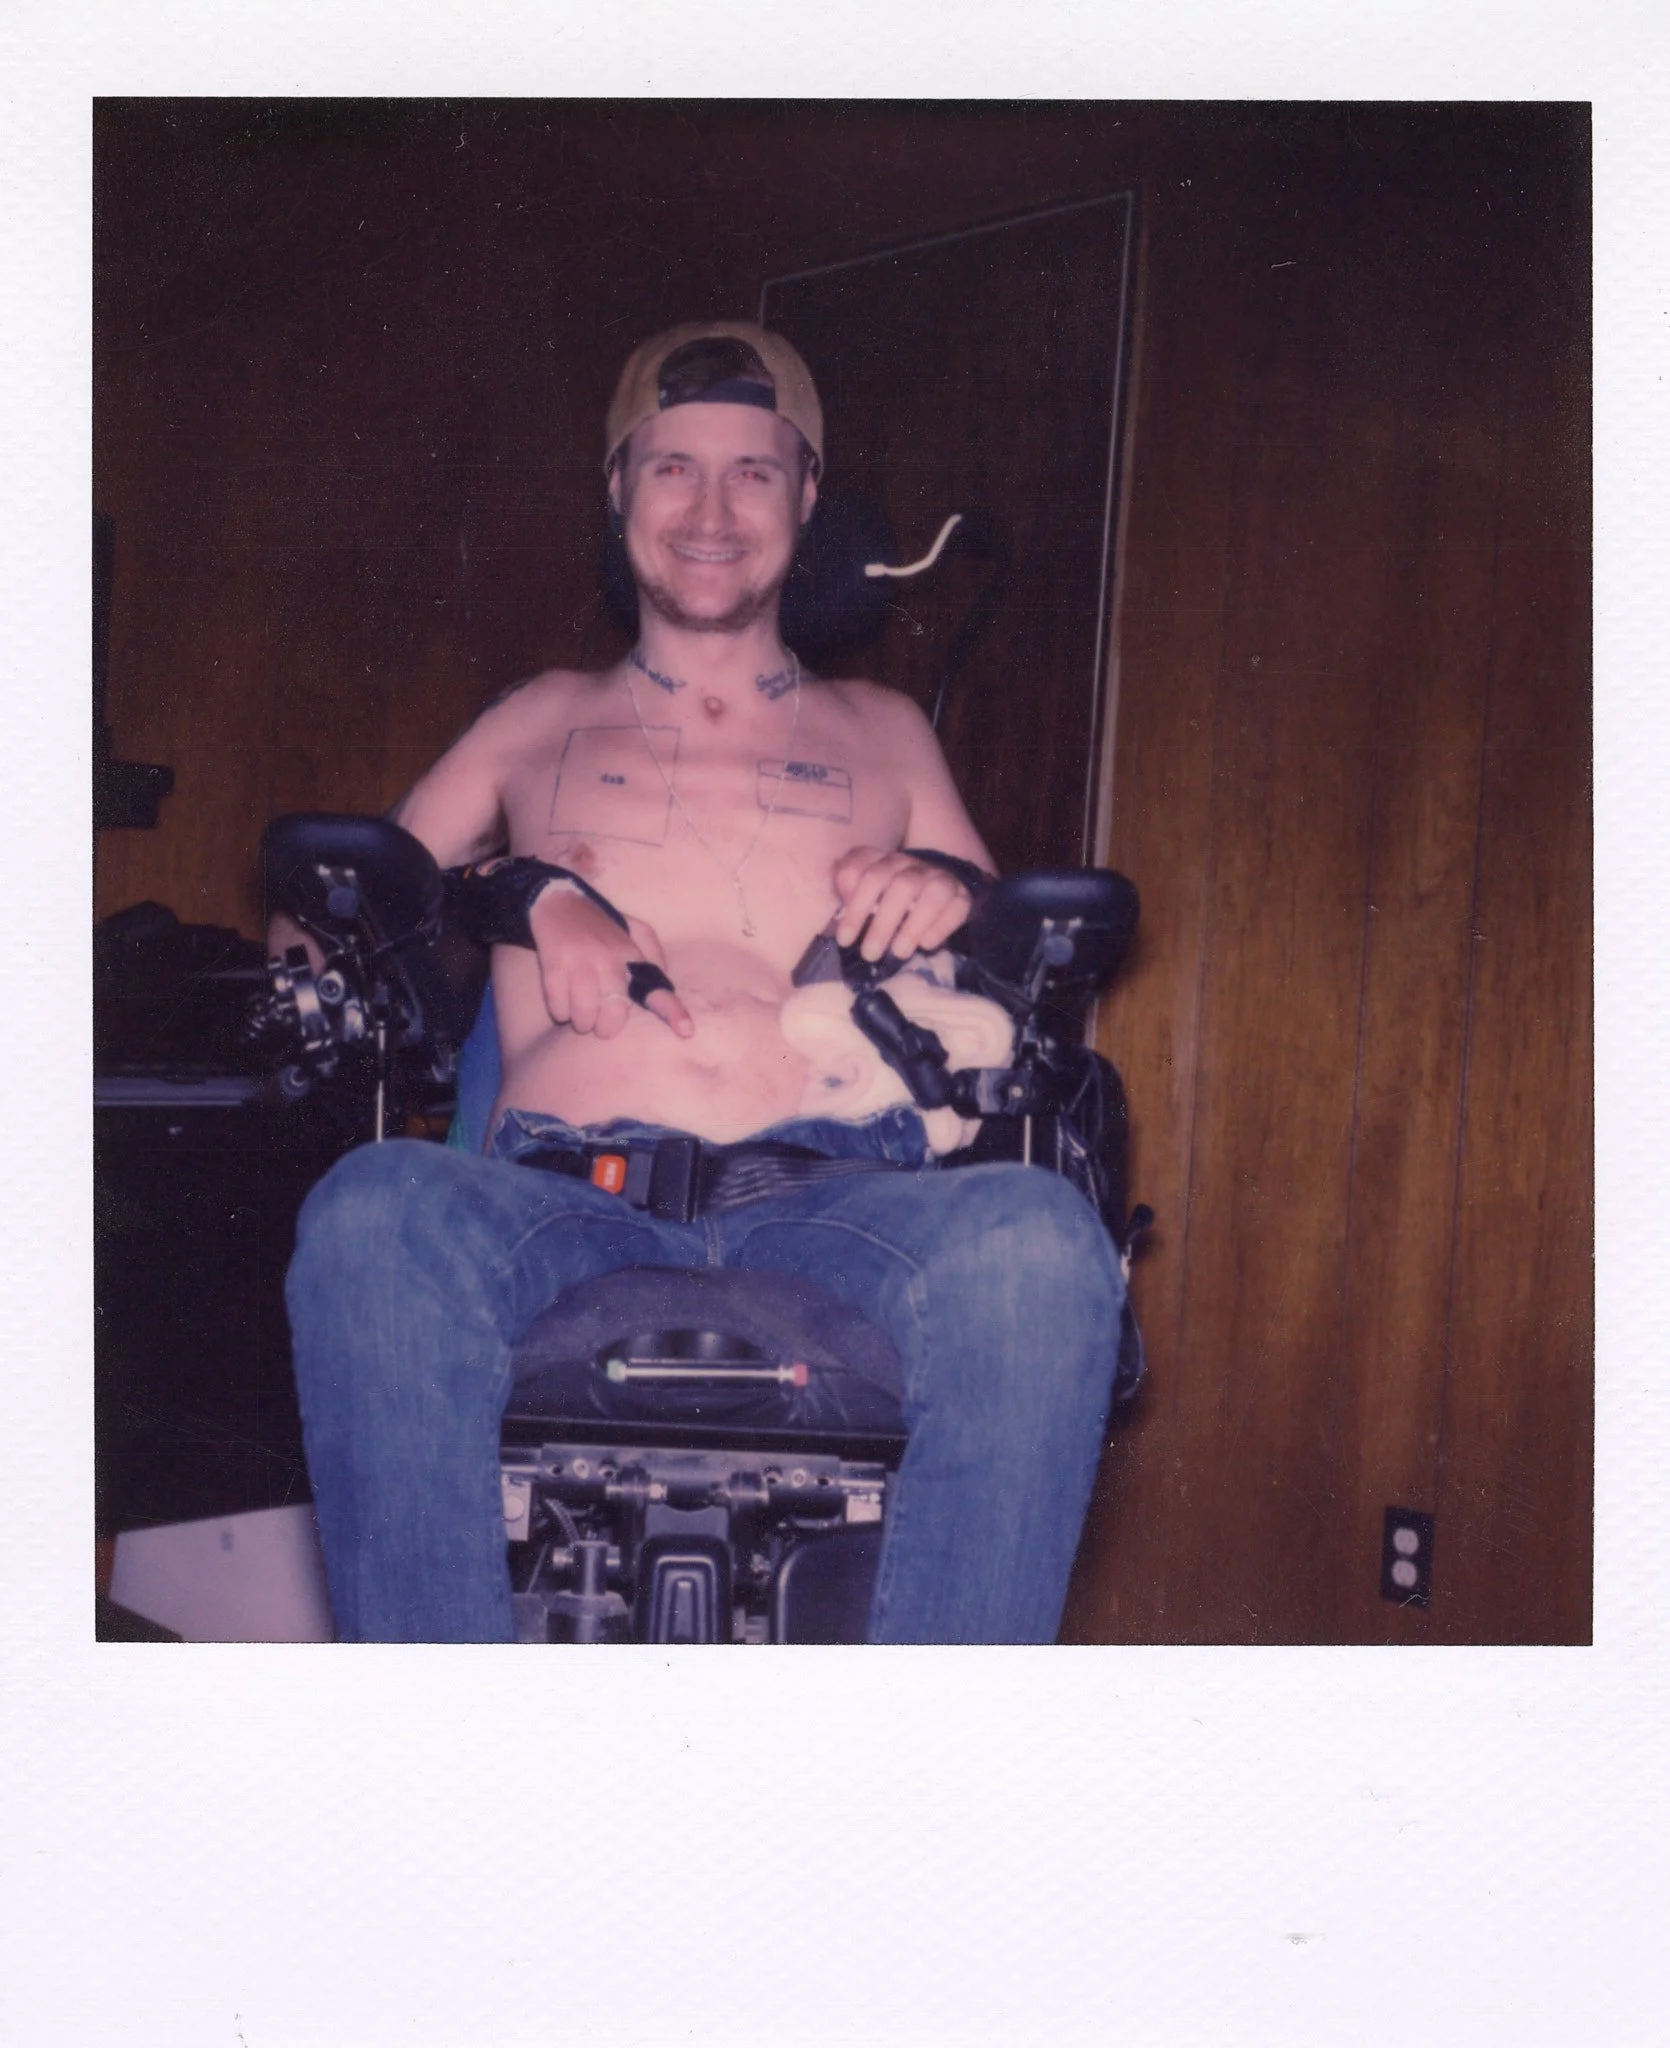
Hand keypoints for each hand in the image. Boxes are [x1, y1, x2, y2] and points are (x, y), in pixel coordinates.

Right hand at [529, 887, 693, 1038]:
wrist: (558, 902)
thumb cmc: (600, 925)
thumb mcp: (634, 930)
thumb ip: (652, 956)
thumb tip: (664, 984)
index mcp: (631, 954)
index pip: (656, 986)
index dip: (673, 1011)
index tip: (686, 1031)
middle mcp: (609, 959)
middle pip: (615, 1011)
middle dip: (606, 1027)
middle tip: (600, 1023)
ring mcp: (581, 962)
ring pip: (585, 1014)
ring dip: (581, 1022)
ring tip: (579, 1014)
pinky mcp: (555, 965)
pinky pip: (559, 1007)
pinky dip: (560, 1012)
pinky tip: (562, 1002)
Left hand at [832, 845, 976, 961]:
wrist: (934, 887)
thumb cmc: (889, 896)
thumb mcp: (863, 891)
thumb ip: (848, 887)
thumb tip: (844, 895)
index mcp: (883, 861)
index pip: (867, 874)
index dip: (855, 907)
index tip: (845, 939)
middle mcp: (912, 865)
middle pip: (899, 887)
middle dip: (882, 924)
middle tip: (870, 954)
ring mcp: (939, 878)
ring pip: (930, 895)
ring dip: (912, 926)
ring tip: (899, 953)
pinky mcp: (961, 896)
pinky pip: (957, 907)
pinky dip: (941, 926)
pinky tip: (927, 944)